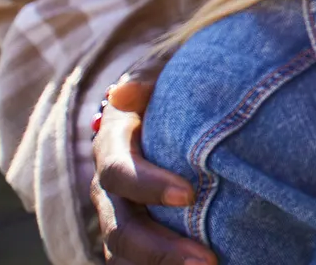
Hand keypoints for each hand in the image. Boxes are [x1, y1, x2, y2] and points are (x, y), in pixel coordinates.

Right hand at [92, 71, 213, 264]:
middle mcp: (109, 187)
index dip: (146, 185)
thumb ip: (150, 76)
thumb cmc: (178, 83)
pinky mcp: (138, 235)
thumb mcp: (166, 69)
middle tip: (207, 260)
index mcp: (114, 142)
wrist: (178, 103)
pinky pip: (139, 263)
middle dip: (159, 248)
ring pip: (125, 254)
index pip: (118, 170)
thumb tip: (124, 92)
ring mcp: (120, 215)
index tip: (189, 195)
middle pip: (120, 228)